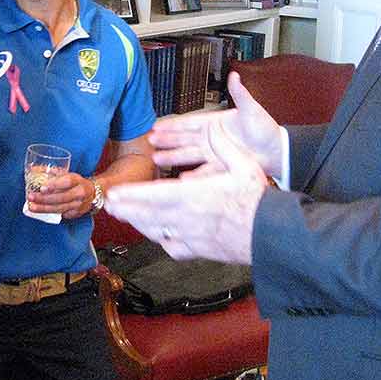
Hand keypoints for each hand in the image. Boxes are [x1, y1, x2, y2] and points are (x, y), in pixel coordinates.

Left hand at [26, 172, 92, 219]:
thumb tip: (33, 169)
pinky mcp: (75, 214)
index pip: (67, 182)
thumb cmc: (75, 182)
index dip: (54, 185)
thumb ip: (53, 173)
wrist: (92, 194)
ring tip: (31, 206)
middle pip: (62, 197)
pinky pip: (60, 214)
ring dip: (44, 208)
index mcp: (78, 180)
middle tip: (30, 197)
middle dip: (44, 199)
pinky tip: (39, 211)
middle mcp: (80, 193)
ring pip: (60, 208)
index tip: (42, 188)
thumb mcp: (68, 174)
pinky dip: (48, 213)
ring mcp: (79, 205)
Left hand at [104, 119, 268, 264]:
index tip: (115, 194)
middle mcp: (188, 219)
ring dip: (137, 224)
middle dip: (126, 210)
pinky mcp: (199, 251)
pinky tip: (155, 235)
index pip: (154, 196)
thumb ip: (224, 146)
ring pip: (156, 232)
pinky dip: (160, 240)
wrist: (271, 235)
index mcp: (195, 196)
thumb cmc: (258, 202)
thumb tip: (214, 129)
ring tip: (124, 216)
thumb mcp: (245, 165)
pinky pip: (172, 248)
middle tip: (109, 205)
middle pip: (148, 216)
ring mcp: (192, 237)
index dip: (132, 196)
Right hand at [148, 72, 282, 174]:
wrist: (277, 151)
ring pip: (189, 155)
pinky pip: (205, 171)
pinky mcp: (222, 167)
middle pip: (183, 139)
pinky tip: (182, 178)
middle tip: (150, 140)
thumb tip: (234, 76)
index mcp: (215, 122)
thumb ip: (240, 94)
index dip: (173, 124)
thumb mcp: (251, 109)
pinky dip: (194, 175)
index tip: (157, 125)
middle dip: (167, 139)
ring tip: (158, 158)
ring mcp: (215, 153)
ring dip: (174, 156)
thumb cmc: (265, 128)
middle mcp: (211, 138)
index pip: (189, 122)